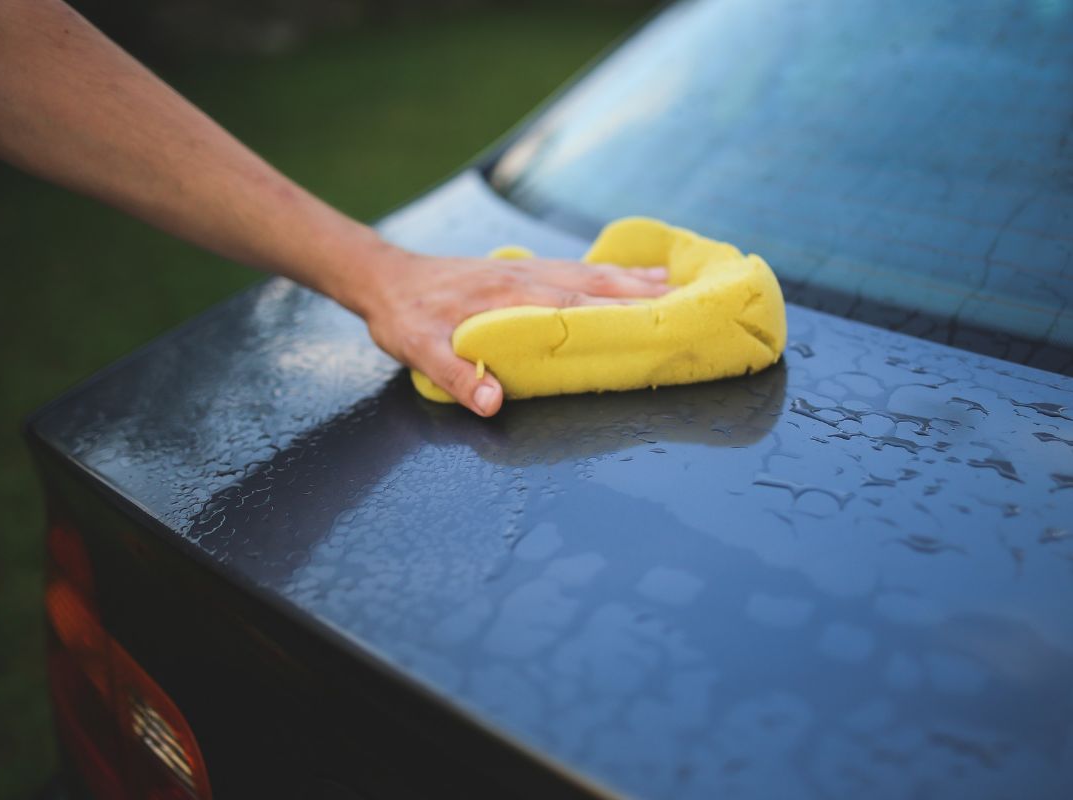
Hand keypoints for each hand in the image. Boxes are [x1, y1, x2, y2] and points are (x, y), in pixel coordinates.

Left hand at [356, 246, 670, 416]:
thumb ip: (457, 375)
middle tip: (687, 304)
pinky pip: (577, 268)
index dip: (618, 314)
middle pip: (596, 283)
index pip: (575, 305)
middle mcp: (527, 276)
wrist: (385, 277)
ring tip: (675, 284)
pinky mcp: (523, 269)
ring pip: (591, 272)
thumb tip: (494, 404)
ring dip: (634, 279)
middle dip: (643, 294)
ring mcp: (528, 269)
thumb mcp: (419, 349)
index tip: (657, 322)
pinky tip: (630, 275)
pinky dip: (610, 271)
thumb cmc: (404, 317)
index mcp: (510, 297)